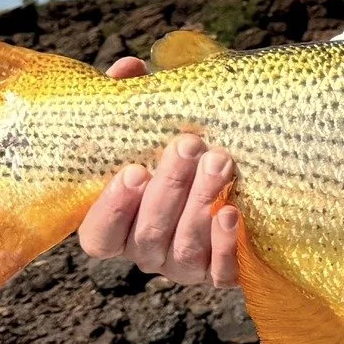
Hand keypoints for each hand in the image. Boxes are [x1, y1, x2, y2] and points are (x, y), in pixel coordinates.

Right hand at [77, 56, 242, 287]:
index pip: (99, 236)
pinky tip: (232, 213)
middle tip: (191, 145)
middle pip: (148, 234)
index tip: (134, 170)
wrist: (245, 181)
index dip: (112, 209)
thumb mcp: (158, 124)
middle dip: (170, 187)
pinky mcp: (220, 274)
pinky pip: (219, 272)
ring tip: (220, 163)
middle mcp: (147, 252)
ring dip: (201, 203)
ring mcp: (183, 267)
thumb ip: (137, 100)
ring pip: (184, 248)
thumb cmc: (183, 151)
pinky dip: (224, 244)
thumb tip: (127, 69)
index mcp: (120, 224)